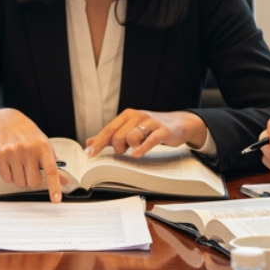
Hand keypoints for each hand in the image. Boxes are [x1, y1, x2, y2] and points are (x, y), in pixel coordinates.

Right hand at [0, 108, 68, 201]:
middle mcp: (28, 149)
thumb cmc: (28, 134)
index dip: (54, 187)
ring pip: (19, 182)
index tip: (56, 199)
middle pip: (33, 182)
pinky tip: (10, 163)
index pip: (51, 171)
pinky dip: (9, 175)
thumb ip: (54, 163)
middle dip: (33, 180)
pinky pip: (6, 178)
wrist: (6, 121)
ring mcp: (13, 152)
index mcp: (43, 146)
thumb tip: (63, 181)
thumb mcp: (44, 144)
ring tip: (20, 164)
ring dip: (20, 178)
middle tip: (31, 170)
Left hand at [85, 109, 206, 158]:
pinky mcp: (162, 131)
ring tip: (137, 147)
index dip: (98, 143)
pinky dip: (142, 148)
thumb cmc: (151, 127)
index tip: (90, 154)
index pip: (108, 129)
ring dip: (131, 147)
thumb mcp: (129, 128)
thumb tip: (90, 142)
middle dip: (118, 148)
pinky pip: (149, 140)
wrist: (179, 123)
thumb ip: (110, 136)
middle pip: (118, 136)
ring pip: (131, 138)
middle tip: (126, 150)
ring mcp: (150, 122)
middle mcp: (137, 116)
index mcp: (127, 115)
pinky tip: (137, 154)